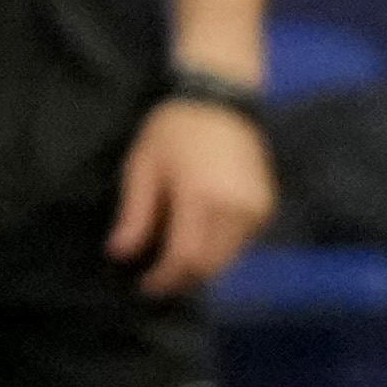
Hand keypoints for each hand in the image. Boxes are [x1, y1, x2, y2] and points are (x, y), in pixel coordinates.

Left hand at [112, 94, 276, 297]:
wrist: (221, 101)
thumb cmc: (174, 130)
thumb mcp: (143, 167)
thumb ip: (135, 215)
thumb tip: (120, 254)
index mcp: (202, 197)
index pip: (185, 257)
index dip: (164, 279)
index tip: (144, 286)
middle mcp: (236, 209)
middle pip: (210, 266)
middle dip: (182, 279)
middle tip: (158, 282)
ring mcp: (256, 209)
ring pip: (229, 259)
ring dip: (201, 267)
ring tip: (176, 261)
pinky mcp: (266, 207)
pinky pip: (241, 243)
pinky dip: (219, 250)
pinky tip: (200, 238)